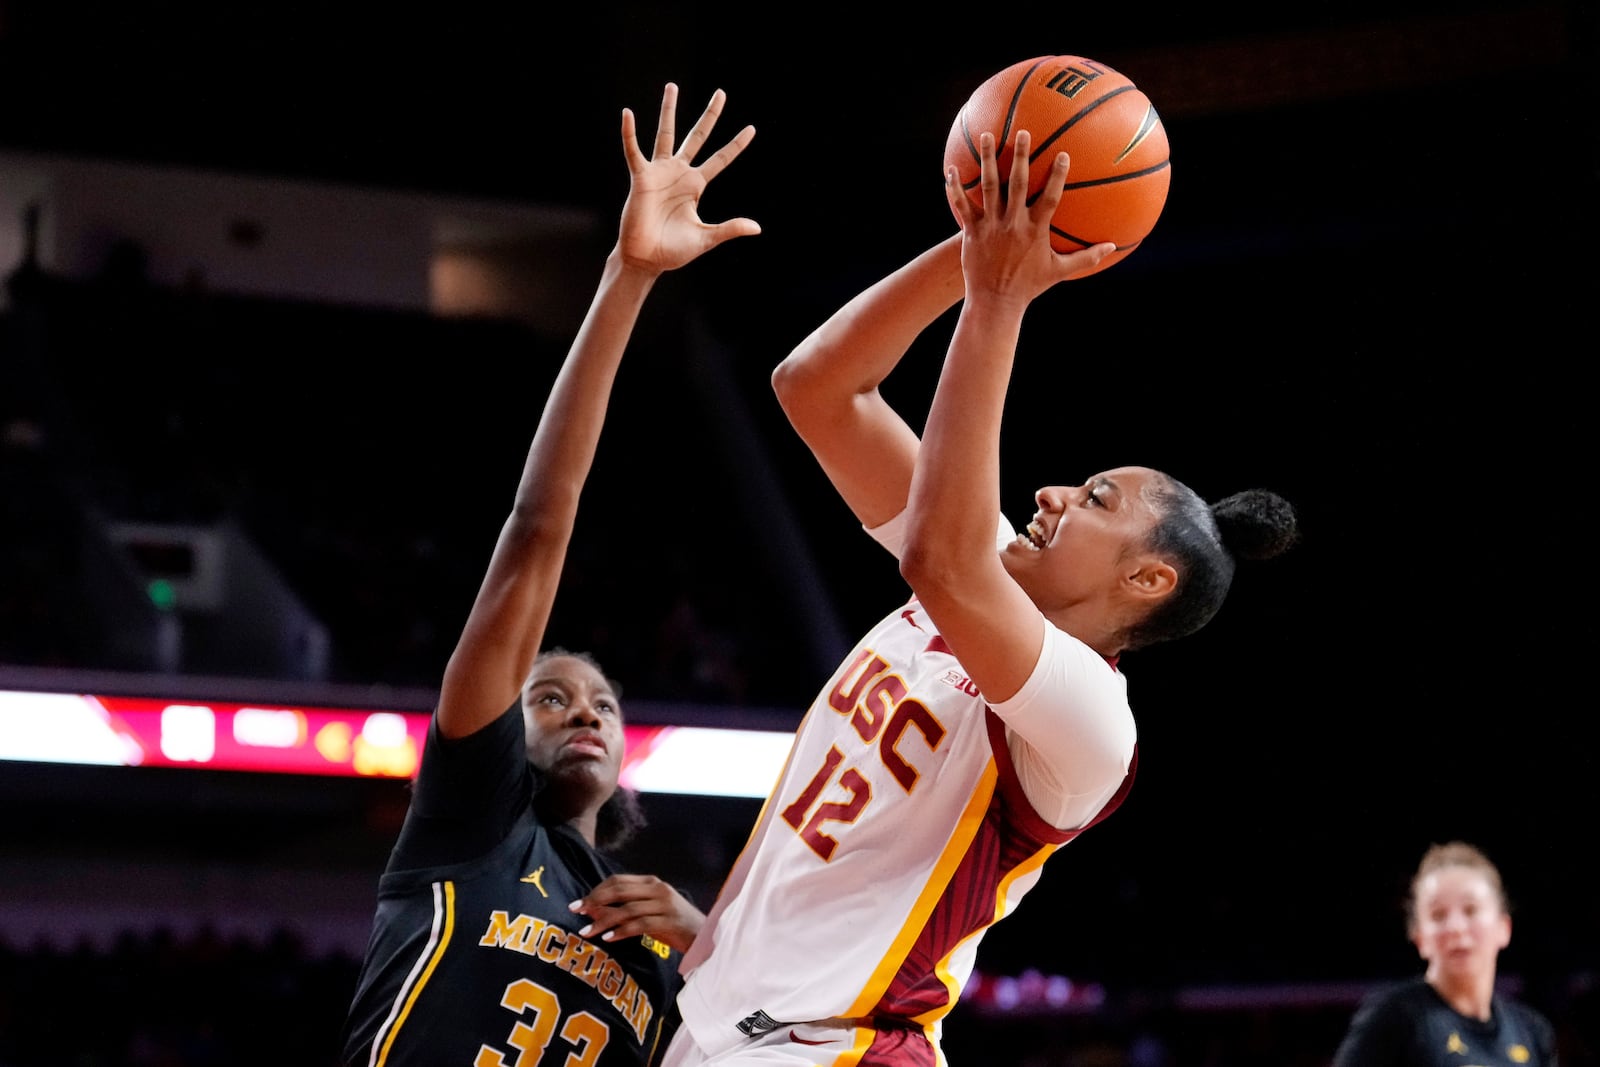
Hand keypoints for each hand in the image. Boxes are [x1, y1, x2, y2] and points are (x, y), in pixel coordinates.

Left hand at [568, 873, 704, 953]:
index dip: (596, 891)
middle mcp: (658, 889)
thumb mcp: (649, 912)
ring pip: (627, 909)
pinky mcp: (669, 921)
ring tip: (587, 931)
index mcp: (651, 883)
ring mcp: (665, 905)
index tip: (578, 904)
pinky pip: (640, 924)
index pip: (618, 881)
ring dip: (604, 920)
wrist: (704, 935)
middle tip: (577, 913)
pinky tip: (609, 938)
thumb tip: (593, 911)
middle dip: (595, 901)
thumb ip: (625, 908)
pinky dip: (622, 931)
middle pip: (620, 891)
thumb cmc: (673, 924)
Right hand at [616, 83, 760, 273]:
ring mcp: (659, 173)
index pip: (721, 160)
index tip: (752, 129)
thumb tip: (757, 228)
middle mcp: (679, 173)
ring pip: (666, 134)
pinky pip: (633, 151)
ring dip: (669, 111)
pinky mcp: (641, 178)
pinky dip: (629, 134)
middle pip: (698, 137)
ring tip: (673, 86)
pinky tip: (628, 114)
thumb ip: (729, 228)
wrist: (645, 259)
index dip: (735, 145)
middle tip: (721, 93)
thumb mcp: (706, 238)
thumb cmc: (672, 251)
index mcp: (696, 186)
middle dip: (710, 116)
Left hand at [943, 130, 1113, 304]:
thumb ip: (1086, 257)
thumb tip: (1113, 247)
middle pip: (1018, 184)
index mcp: (1036, 231)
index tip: (1063, 154)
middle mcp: (1013, 224)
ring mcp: (991, 227)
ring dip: (988, 160)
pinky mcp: (971, 232)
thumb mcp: (1059, 271)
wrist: (995, 302)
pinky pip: (962, 206)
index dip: (1057, 176)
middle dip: (1021, 156)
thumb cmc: (1029, 286)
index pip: (1051, 198)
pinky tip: (951, 169)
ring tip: (987, 136)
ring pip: (989, 187)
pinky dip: (955, 188)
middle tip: (1022, 132)